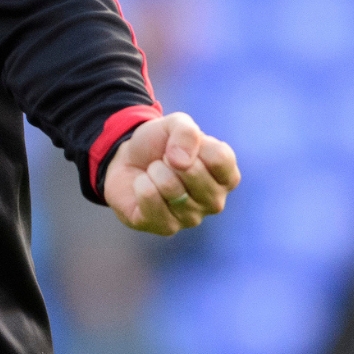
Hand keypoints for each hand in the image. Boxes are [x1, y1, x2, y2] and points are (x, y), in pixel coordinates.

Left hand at [104, 111, 240, 235]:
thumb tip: (182, 162)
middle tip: (165, 161)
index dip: (193, 143)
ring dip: (154, 170)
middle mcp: (215, 202)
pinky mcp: (166, 228)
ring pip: (169, 186)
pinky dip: (140, 184)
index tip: (182, 145)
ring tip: (155, 173)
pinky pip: (149, 198)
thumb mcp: (175, 124)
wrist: (127, 161)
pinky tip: (144, 187)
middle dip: (169, 157)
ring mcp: (192, 218)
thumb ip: (187, 131)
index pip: (219, 158)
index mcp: (226, 177)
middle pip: (193, 172)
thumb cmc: (160, 145)